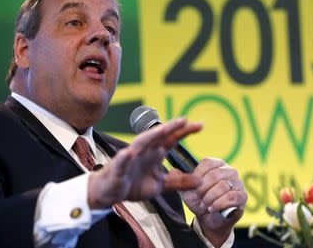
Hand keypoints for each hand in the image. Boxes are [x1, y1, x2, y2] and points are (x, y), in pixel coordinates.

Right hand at [87, 118, 202, 208]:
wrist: (111, 192)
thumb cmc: (134, 184)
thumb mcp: (161, 184)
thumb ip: (179, 182)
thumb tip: (200, 181)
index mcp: (155, 153)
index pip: (171, 139)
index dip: (183, 132)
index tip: (199, 125)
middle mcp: (144, 151)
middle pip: (158, 136)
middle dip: (170, 128)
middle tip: (184, 120)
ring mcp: (130, 158)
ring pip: (141, 144)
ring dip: (151, 136)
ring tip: (162, 130)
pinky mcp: (118, 169)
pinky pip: (121, 162)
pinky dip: (125, 158)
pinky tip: (129, 154)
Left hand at [178, 158, 247, 246]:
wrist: (210, 219)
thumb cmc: (200, 201)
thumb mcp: (187, 191)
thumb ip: (180, 180)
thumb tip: (173, 171)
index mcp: (217, 164)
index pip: (207, 163)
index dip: (198, 175)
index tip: (193, 187)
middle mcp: (229, 170)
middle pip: (215, 175)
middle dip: (203, 189)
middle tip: (199, 198)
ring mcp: (238, 182)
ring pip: (223, 186)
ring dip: (210, 198)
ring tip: (205, 204)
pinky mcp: (242, 196)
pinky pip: (231, 197)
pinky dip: (219, 204)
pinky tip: (212, 208)